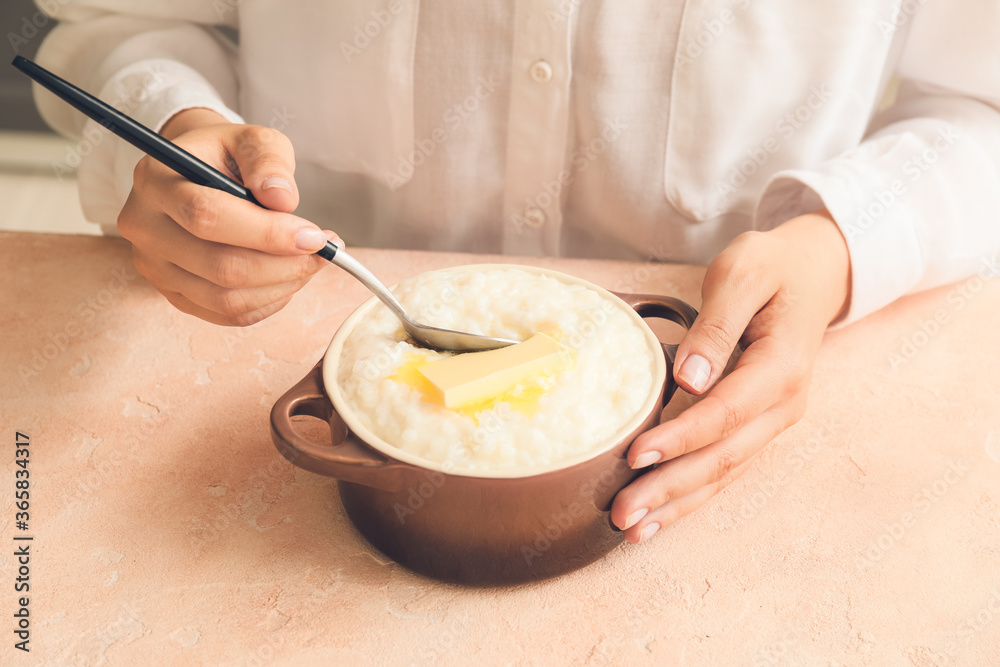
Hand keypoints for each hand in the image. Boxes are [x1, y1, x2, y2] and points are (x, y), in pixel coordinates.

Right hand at [118, 108, 339, 325]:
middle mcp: (145, 228)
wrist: (195, 174)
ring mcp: (155, 267)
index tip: (315, 235)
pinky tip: (288, 277)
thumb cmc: (227, 156)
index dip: (268, 233)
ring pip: (226, 299)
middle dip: (285, 265)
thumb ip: (269, 160)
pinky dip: (269, 302)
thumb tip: (283, 199)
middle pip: (220, 267)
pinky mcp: (173, 294)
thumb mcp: (251, 139)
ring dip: (282, 286)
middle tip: (324, 251)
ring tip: (310, 262)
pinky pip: (227, 315)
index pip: (208, 217)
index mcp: (156, 180)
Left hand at [611, 211, 850, 541]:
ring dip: (678, 504)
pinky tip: (661, 517)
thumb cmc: (772, 266)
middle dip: (670, 489)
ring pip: (723, 473)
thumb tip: (689, 378)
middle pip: (722, 458)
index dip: (678, 438)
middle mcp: (782, 405)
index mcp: (780, 368)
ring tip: (632, 529)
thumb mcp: (742, 273)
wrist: (814, 272)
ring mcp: (772, 421)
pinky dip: (693, 495)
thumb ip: (716, 325)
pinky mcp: (758, 425)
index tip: (635, 455)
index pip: (723, 414)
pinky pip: (725, 467)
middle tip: (622, 513)